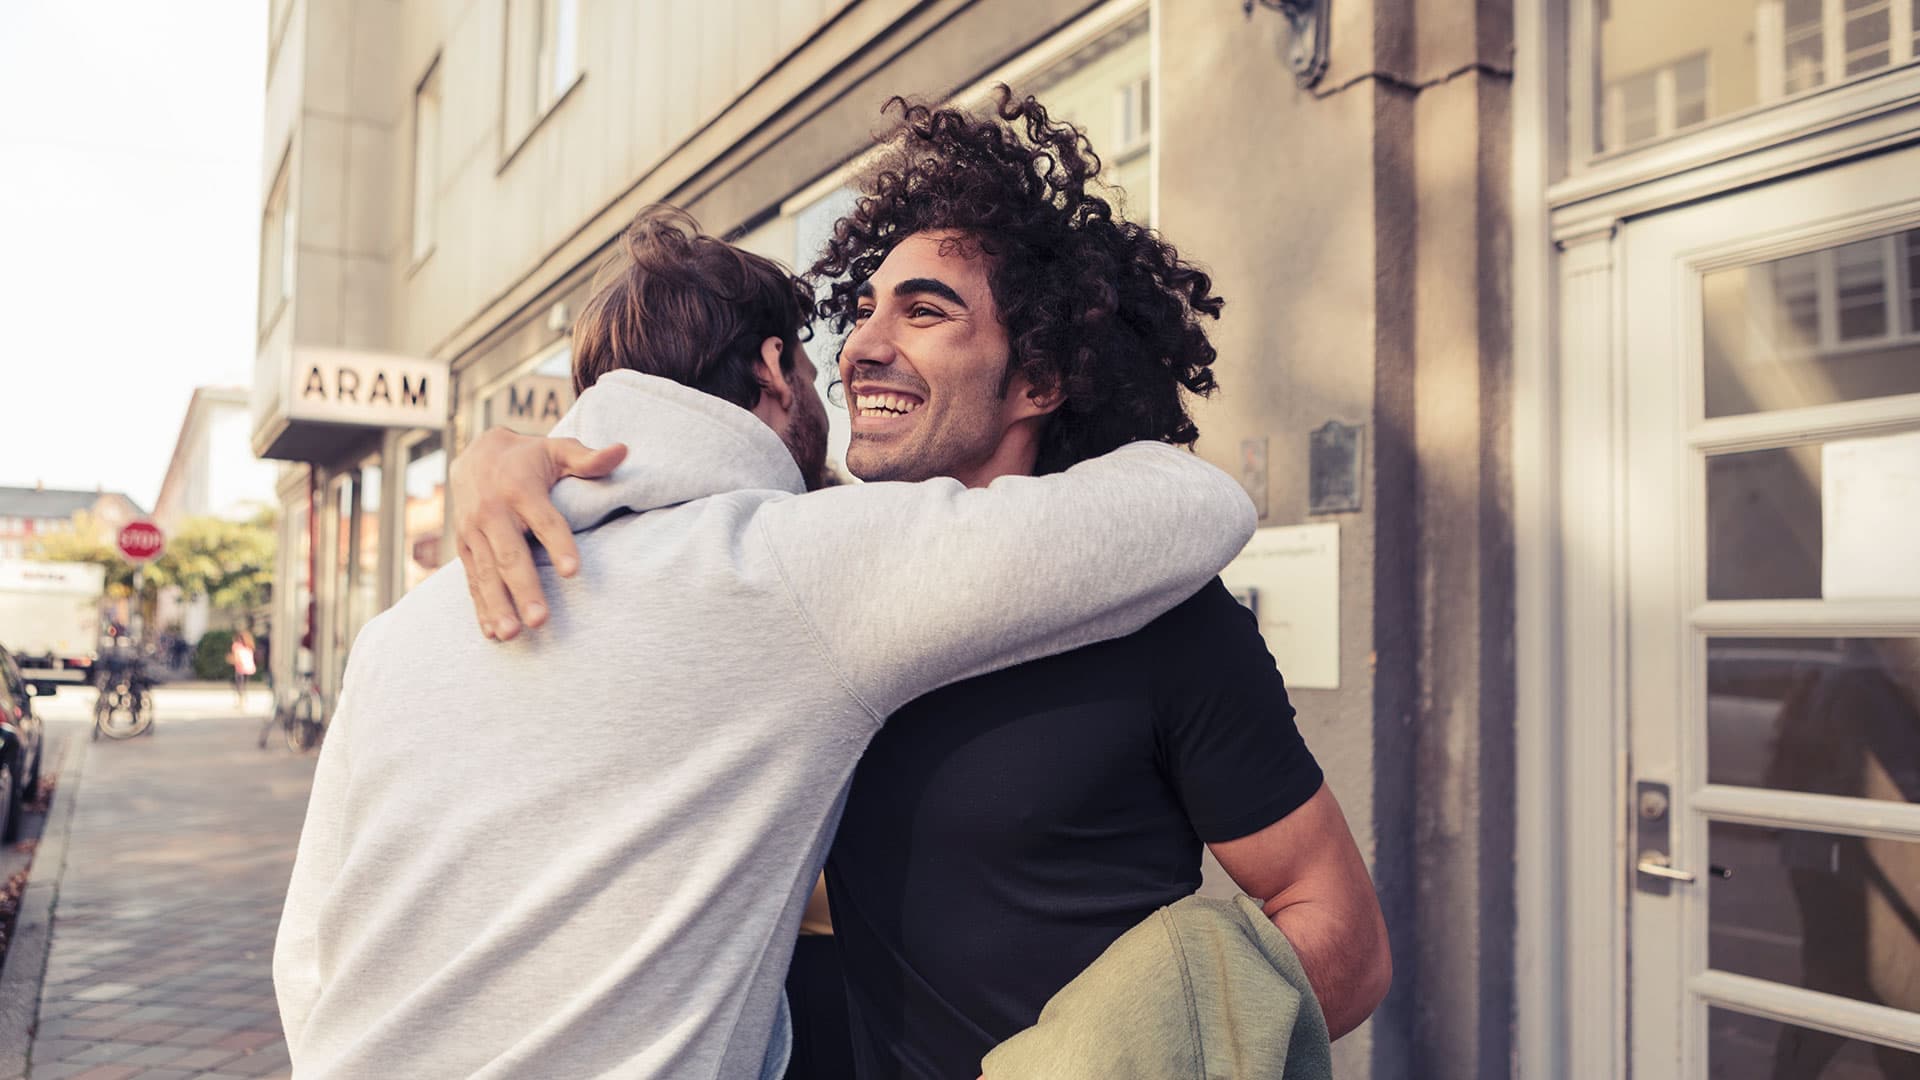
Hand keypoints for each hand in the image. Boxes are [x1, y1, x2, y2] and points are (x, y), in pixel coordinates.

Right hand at [451, 427, 627, 639]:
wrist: (474, 453)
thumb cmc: (529, 457)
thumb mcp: (558, 449)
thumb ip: (588, 458)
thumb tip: (623, 451)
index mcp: (520, 489)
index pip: (544, 521)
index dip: (559, 545)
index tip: (574, 572)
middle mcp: (493, 512)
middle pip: (510, 555)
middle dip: (524, 588)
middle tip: (540, 620)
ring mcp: (474, 532)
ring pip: (486, 573)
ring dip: (498, 605)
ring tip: (511, 634)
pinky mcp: (465, 547)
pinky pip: (472, 579)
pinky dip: (480, 606)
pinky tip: (491, 632)